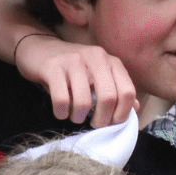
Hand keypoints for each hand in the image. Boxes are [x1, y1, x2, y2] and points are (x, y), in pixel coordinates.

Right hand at [15, 34, 137, 126]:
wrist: (39, 50)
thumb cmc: (73, 70)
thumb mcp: (98, 77)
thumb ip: (117, 91)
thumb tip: (136, 109)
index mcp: (111, 61)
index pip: (128, 91)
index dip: (122, 113)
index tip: (112, 122)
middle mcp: (96, 57)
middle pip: (109, 97)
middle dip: (102, 119)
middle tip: (94, 124)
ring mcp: (73, 60)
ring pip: (84, 102)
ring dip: (79, 117)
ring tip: (75, 117)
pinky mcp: (53, 67)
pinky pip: (61, 100)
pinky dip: (61, 113)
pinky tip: (61, 112)